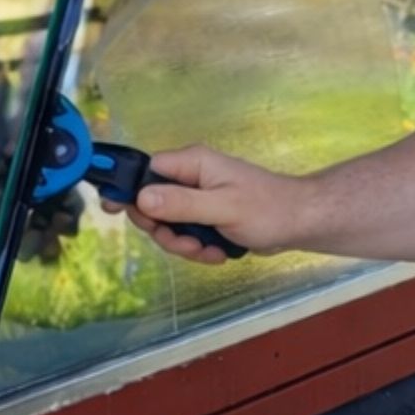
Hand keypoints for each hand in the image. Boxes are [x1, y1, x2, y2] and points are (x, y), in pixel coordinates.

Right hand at [125, 144, 304, 263]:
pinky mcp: (206, 216)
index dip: (128, 190)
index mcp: (193, 163)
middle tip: (186, 242)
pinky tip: (218, 251)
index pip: (144, 170)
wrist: (299, 223)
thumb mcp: (222, 208)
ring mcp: (199, 197)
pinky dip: (197, 248)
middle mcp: (192, 177)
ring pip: (167, 224)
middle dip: (164, 230)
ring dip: (183, 244)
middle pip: (151, 204)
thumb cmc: (268, 209)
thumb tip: (141, 198)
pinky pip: (185, 235)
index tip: (115, 212)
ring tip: (209, 249)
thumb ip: (182, 203)